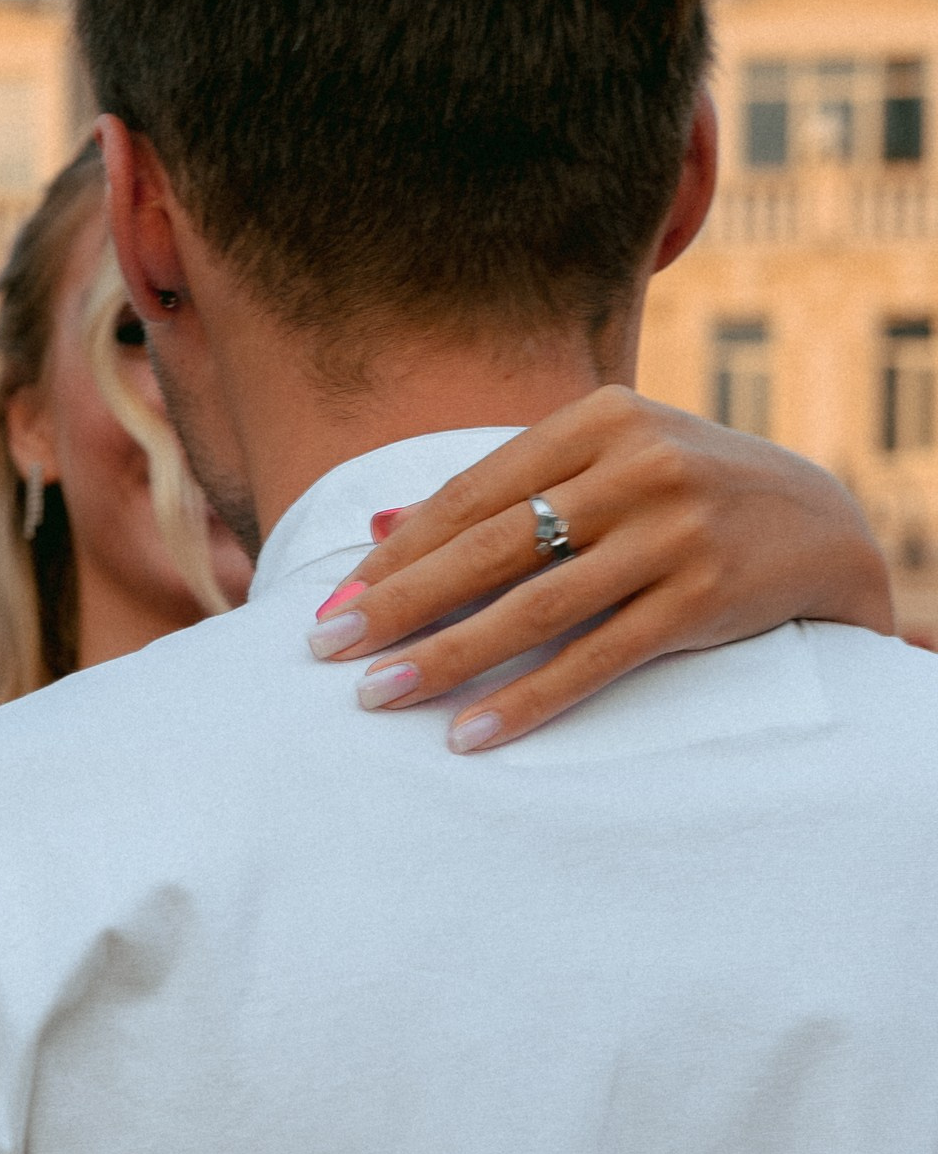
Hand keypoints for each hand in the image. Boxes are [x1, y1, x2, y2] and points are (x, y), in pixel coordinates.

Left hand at [308, 385, 892, 747]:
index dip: (396, 554)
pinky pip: (594, 659)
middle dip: (399, 604)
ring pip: (534, 608)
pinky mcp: (701, 598)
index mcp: (600, 420)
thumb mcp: (603, 462)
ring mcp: (672, 533)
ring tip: (378, 694)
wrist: (823, 526)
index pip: (471, 495)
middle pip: (490, 548)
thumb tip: (377, 525)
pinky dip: (528, 700)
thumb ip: (499, 491)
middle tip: (329, 648)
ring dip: (447, 658)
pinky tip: (471, 733)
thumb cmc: (682, 491)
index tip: (335, 603)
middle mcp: (637, 467)